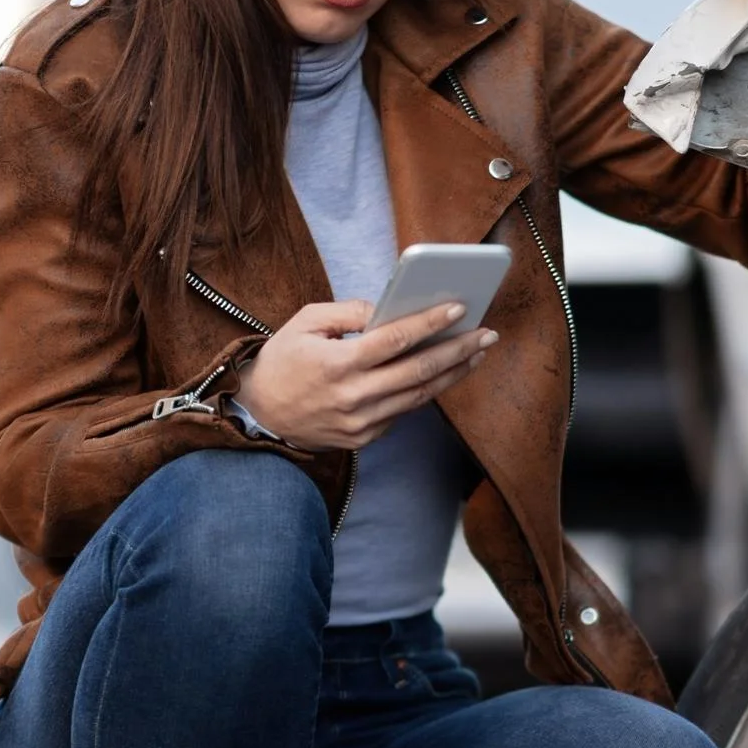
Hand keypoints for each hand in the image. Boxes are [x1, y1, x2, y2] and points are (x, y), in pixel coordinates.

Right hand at [233, 300, 496, 450]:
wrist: (259, 415)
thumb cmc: (283, 360)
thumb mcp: (305, 323)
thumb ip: (350, 313)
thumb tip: (391, 310)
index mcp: (337, 364)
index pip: (394, 340)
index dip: (429, 323)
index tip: (459, 308)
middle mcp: (353, 397)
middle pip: (418, 371)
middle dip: (458, 350)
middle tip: (488, 333)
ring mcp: (361, 423)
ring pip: (419, 396)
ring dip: (452, 373)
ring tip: (477, 352)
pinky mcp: (364, 438)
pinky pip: (403, 411)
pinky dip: (426, 390)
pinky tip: (445, 372)